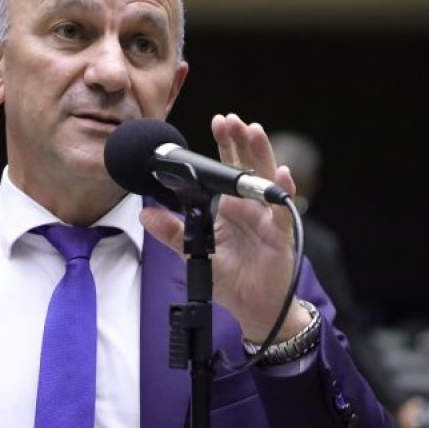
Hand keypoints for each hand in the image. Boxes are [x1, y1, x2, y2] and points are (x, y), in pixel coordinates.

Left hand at [140, 113, 308, 341]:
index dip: (224, 143)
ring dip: (261, 153)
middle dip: (240, 140)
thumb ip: (171, 232)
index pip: (228, 167)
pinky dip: (284, 191)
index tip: (217, 121)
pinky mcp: (280, 235)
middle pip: (247, 165)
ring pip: (265, 179)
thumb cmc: (230, 278)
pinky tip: (282, 174)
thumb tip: (144, 213)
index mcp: (231, 205)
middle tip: (232, 119)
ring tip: (253, 131)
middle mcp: (251, 206)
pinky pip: (281, 211)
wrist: (252, 307)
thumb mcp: (194, 252)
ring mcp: (267, 217)